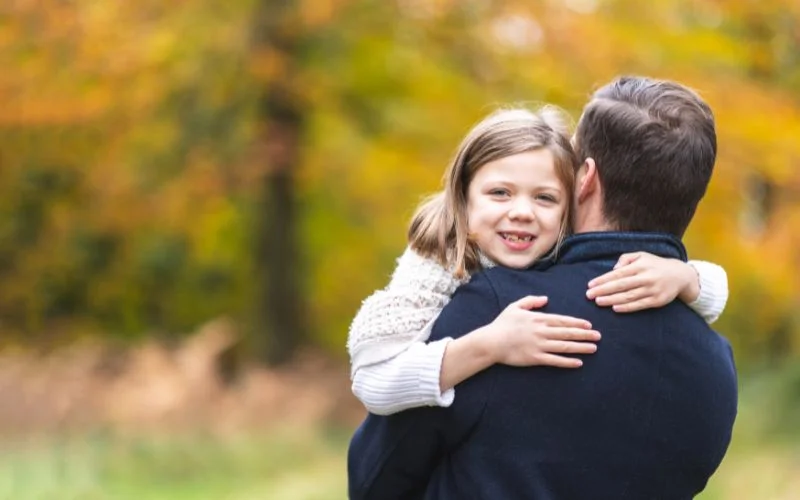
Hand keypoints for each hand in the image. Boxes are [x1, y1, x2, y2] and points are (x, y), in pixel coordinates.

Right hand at [485, 296, 599, 368]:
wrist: (491, 342)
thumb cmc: (502, 324)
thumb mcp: (515, 307)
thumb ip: (531, 301)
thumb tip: (545, 299)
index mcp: (538, 319)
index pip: (562, 320)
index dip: (577, 323)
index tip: (589, 325)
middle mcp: (542, 331)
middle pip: (567, 333)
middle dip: (584, 335)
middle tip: (598, 336)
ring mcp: (539, 345)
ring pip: (564, 346)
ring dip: (580, 347)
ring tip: (593, 348)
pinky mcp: (535, 358)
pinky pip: (555, 360)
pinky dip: (567, 362)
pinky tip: (578, 362)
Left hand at [586, 252, 699, 311]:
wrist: (680, 275)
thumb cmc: (655, 264)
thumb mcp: (641, 255)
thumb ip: (625, 258)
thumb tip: (614, 268)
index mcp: (640, 265)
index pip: (618, 273)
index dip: (603, 280)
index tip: (590, 285)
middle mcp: (646, 277)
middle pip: (621, 285)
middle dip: (603, 290)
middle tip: (589, 295)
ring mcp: (652, 290)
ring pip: (629, 296)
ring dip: (612, 300)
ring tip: (598, 302)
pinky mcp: (657, 301)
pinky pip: (639, 305)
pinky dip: (627, 307)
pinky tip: (615, 308)